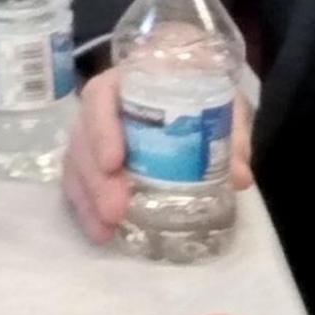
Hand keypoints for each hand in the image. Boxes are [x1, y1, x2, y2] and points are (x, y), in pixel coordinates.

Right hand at [63, 67, 250, 240]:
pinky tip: (100, 232)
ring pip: (75, 164)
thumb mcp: (222, 104)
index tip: (114, 162)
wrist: (194, 90)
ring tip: (104, 230)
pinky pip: (77, 183)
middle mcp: (100, 107)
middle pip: (82, 139)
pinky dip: (86, 209)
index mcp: (125, 82)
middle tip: (116, 211)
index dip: (101, 130)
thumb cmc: (202, 89)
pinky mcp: (92, 162)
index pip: (99, 98)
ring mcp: (92, 136)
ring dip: (87, 200)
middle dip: (95, 179)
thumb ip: (230, 135)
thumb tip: (238, 177)